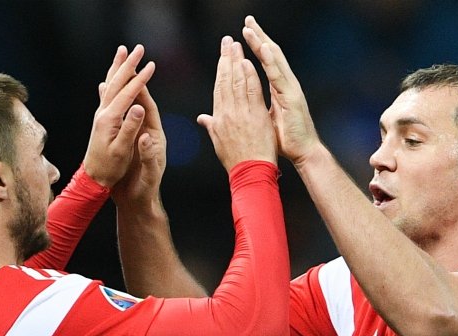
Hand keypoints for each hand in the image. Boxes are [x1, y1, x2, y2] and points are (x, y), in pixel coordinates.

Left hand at [83, 45, 155, 187]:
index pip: (128, 94)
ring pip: (110, 85)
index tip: (151, 65)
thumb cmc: (110, 169)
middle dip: (128, 65)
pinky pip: (106, 95)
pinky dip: (110, 82)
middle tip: (137, 48)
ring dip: (117, 67)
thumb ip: (131, 127)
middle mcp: (103, 114)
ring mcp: (100, 116)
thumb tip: (139, 107)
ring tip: (122, 52)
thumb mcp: (122, 150)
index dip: (141, 79)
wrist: (92, 179)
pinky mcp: (100, 121)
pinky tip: (108, 79)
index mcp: (110, 120)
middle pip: (116, 83)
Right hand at [111, 83, 166, 213]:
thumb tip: (145, 138)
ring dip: (123, 91)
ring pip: (131, 109)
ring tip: (114, 72)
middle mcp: (147, 133)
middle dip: (134, 84)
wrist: (137, 203)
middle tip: (126, 63)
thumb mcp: (149, 175)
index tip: (135, 75)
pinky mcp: (128, 141)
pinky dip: (114, 105)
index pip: (149, 110)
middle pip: (141, 104)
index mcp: (155, 138)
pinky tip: (104, 95)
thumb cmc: (145, 191)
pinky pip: (121, 118)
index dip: (143, 93)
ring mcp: (137, 136)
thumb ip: (149, 156)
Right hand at [197, 36, 276, 171]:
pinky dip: (249, 76)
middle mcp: (227, 114)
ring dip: (237, 61)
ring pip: (237, 82)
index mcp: (218, 119)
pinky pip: (251, 92)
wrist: (250, 173)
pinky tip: (248, 63)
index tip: (222, 56)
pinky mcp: (255, 116)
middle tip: (227, 41)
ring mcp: (241, 114)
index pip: (218, 89)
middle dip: (226, 59)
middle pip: (225, 81)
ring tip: (237, 45)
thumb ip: (211, 126)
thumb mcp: (219, 143)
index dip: (220, 70)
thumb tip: (202, 118)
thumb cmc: (237, 160)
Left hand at [242, 15, 319, 166]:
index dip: (254, 48)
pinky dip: (272, 61)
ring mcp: (290, 89)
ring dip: (263, 43)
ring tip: (251, 29)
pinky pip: (280, 76)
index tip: (242, 35)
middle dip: (259, 37)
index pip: (263, 64)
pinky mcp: (293, 97)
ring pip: (276, 61)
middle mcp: (285, 85)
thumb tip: (238, 106)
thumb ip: (250, 110)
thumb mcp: (262, 121)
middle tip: (247, 21)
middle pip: (271, 56)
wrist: (302, 153)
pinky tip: (265, 48)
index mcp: (277, 89)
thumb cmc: (284, 140)